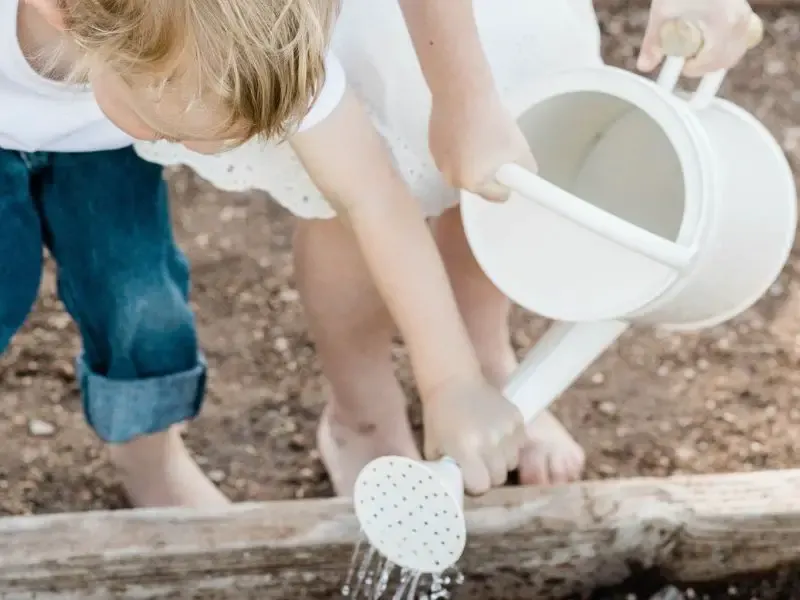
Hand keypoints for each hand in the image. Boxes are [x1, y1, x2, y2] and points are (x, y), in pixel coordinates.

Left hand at [422, 374, 526, 495]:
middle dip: (487, 474)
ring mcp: (506, 429)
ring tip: (486, 446)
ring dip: (499, 460)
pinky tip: (495, 434)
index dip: (474, 483)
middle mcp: (490, 440)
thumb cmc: (439, 418)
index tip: (467, 474)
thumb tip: (454, 493)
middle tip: (476, 461)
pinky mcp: (517, 419)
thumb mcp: (433, 448)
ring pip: (511, 463)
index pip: (481, 486)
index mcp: (466, 448)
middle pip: (498, 477)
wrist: (454, 382)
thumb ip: (445, 472)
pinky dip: (509, 445)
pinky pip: (519, 446)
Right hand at [428, 90, 536, 202]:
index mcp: (472, 183)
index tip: (511, 169)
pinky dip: (459, 148)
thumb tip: (524, 176)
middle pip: (478, 184)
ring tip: (480, 136)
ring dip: (472, 160)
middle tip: (496, 150)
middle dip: (488, 172)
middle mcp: (451, 179)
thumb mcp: (520, 148)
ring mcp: (439, 162)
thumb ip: (526, 170)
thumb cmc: (492, 122)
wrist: (463, 92)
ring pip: (462, 169)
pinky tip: (465, 129)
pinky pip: (451, 155)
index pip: (497, 196)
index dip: (508, 183)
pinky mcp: (432, 146)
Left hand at [637, 0, 760, 76]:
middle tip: (689, 63)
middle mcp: (739, 21)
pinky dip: (726, 46)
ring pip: (737, 50)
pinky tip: (708, 40)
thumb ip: (653, 42)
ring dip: (717, 57)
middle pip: (728, 58)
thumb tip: (644, 67)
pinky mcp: (745, 12)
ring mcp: (746, 15)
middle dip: (707, 66)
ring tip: (696, 51)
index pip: (712, 60)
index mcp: (722, 24)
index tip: (682, 67)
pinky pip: (741, 39)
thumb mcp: (662, 13)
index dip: (695, 68)